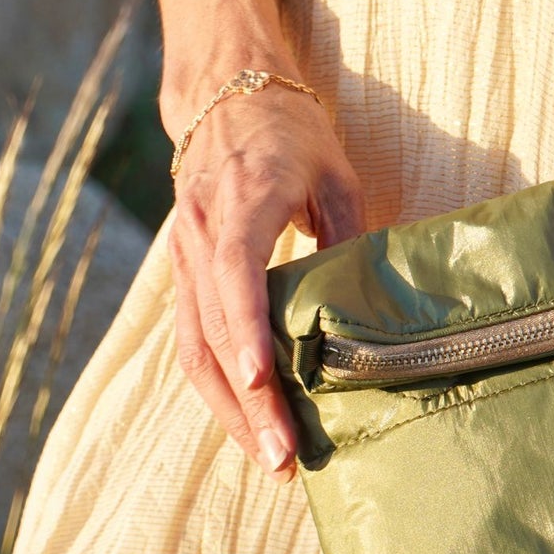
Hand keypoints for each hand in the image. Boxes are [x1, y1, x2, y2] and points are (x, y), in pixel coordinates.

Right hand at [169, 79, 364, 479]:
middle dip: (246, 400)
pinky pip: (190, 341)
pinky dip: (218, 389)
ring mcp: (183, 255)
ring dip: (228, 410)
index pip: (235, 268)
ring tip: (269, 459)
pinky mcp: (181, 274)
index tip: (260, 378)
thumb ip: (349, 237)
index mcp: (243, 196)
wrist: (222, 95)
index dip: (245, 326)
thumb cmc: (290, 136)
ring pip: (193, 347)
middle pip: (211, 328)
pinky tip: (248, 423)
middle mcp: (201, 230)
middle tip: (282, 457)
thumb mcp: (336, 174)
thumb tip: (371, 312)